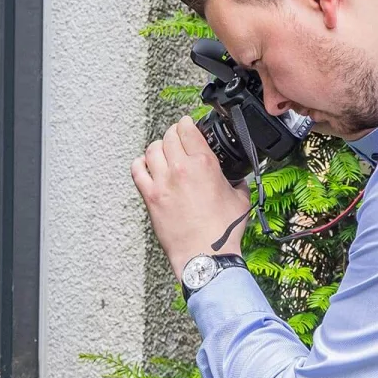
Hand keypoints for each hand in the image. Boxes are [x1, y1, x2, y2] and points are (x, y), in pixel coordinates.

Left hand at [131, 116, 250, 276]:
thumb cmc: (222, 232)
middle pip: (169, 136)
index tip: (187, 124)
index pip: (188, 129)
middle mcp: (181, 168)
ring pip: (152, 149)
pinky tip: (147, 166)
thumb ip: (237, 182)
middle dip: (174, 133)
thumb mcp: (240, 199)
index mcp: (204, 164)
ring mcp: (163, 182)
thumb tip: (237, 178)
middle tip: (177, 137)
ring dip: (158, 147)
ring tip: (163, 151)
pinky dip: (141, 164)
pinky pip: (137, 170)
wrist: (205, 254)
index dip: (187, 123)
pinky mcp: (151, 197)